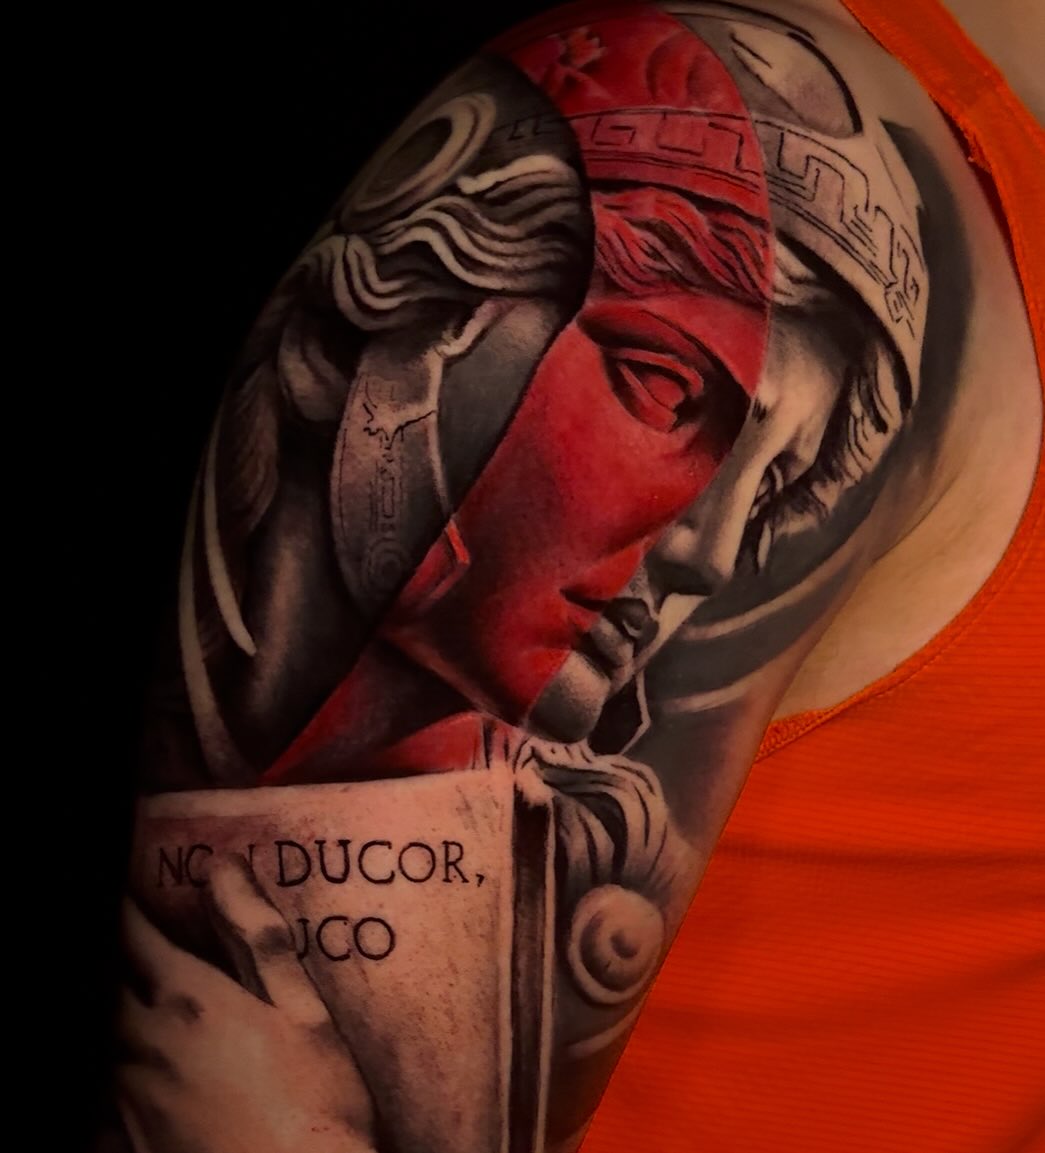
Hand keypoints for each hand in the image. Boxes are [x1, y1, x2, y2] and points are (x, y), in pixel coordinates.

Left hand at [117, 856, 376, 1152]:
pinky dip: (109, 1065)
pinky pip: (98, 1091)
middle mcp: (144, 1044)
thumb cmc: (315, 1104)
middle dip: (112, 956)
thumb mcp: (304, 1011)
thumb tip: (225, 869)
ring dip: (112, 1005)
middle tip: (127, 947)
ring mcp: (127, 1098)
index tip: (121, 885)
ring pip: (99, 1034)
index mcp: (189, 1003)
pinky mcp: (123, 1141)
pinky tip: (135, 1064)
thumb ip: (258, 938)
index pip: (133, 935)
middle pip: (102, 982)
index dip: (124, 909)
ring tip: (132, 996)